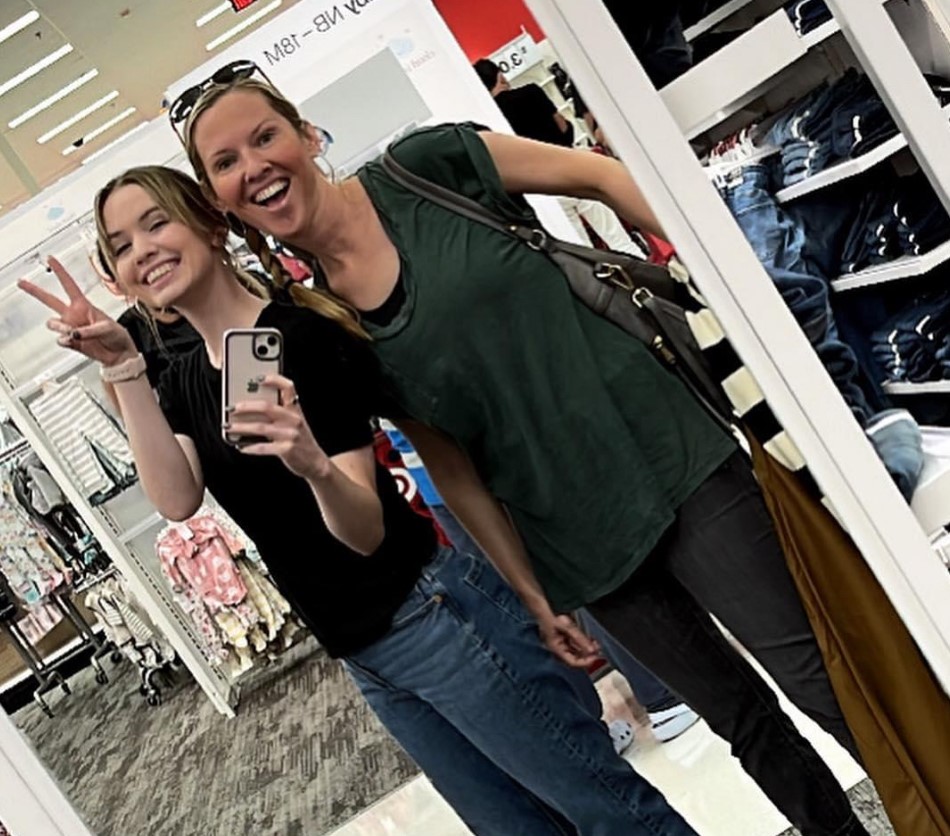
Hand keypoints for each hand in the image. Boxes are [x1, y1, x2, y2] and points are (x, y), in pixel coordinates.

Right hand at [18, 256, 136, 366]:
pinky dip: (66, 341)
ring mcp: (70, 328)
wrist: (119, 354)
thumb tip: (71, 334)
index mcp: (83, 305)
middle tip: (21, 282)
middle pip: (49, 300)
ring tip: (73, 332)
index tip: (51, 259)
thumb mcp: (107, 328)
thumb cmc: (117, 336)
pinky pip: (60, 340)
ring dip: (61, 327)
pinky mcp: (70, 342)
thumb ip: (88, 330)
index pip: (69, 285)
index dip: (60, 271)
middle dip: (34, 291)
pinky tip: (74, 341)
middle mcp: (73, 315)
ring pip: (52, 323)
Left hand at [229, 374, 330, 479]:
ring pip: (261, 427)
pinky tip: (241, 447)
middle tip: (232, 408)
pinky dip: (249, 447)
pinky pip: (263, 447)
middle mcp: (294, 420)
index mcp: (295, 410)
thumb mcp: (295, 423)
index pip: (288, 388)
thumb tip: (250, 410)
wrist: (316, 463)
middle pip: (267, 407)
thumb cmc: (301, 441)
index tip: (259, 378)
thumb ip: (279, 414)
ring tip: (229, 427)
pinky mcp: (286, 450)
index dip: (275, 380)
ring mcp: (291, 435)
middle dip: (246, 406)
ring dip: (241, 427)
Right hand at [535, 609, 600, 668]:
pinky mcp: (562, 634)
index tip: (596, 657)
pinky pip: (574, 642)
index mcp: (555, 648)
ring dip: (586, 647)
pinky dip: (582, 641)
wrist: (541, 604)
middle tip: (598, 650)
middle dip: (587, 654)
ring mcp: (560, 640)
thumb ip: (579, 638)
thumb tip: (592, 650)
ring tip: (595, 643)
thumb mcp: (566, 626)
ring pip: (575, 649)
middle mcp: (557, 647)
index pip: (572, 662)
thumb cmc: (549, 614)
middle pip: (575, 656)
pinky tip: (589, 638)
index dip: (585, 662)